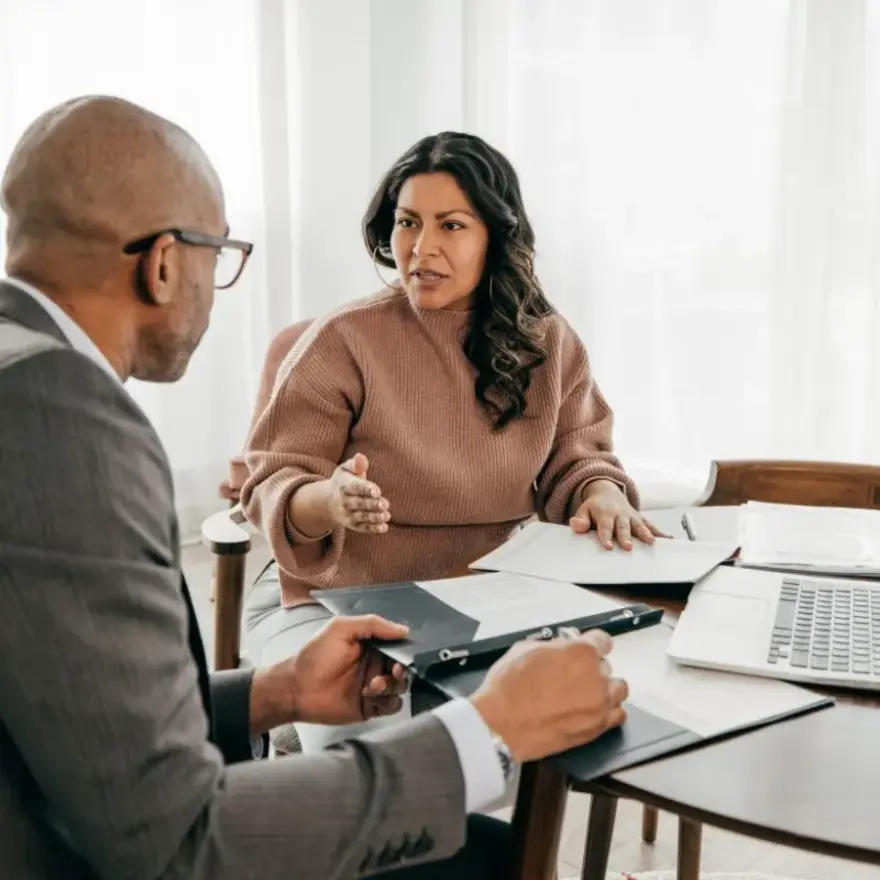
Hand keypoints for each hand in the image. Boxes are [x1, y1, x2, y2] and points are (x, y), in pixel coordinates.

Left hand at [250, 614, 410, 732]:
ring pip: (400, 687)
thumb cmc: (314, 656)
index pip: (397, 646)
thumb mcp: (341, 628)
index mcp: (370, 645)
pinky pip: (391, 706)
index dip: (405, 650)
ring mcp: (373, 687)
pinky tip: (371, 696)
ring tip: (373, 685)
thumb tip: (403, 629)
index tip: (403, 654)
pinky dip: (387, 702)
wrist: (296, 688)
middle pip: (403, 668)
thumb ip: (372, 624)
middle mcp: (374, 665)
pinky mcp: (370, 707)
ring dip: (392, 686)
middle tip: (393, 671)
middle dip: (402, 670)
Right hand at [327, 453, 391, 533]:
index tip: (377, 491)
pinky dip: (373, 529)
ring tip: (387, 515)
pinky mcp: (353, 525)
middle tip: (385, 504)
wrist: (327, 502)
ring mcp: (348, 515)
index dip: (366, 489)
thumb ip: (355, 464)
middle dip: (372, 504)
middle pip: (359, 504)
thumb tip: (361, 456)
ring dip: (374, 517)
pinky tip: (384, 527)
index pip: (355, 488)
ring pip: (362, 517)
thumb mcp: (345, 470)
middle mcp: (344, 502)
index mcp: (343, 486)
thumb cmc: (343, 481)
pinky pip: (363, 528)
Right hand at [469, 629, 627, 762]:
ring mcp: (599, 705)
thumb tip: (561, 648)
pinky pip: (617, 715)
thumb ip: (553, 647)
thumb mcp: (526, 649)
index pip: (603, 641)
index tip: (585, 647)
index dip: (591, 642)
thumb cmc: (508, 685)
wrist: (500, 725)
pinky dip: (608, 711)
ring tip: (585, 692)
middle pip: (606, 666)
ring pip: (618, 689)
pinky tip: (591, 710)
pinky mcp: (596, 729)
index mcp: (581, 652)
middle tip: (572, 674)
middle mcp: (596, 677)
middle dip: (590, 667)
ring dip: (604, 688)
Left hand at [570, 479, 665, 549]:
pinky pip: (651, 525)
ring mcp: (632, 517)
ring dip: (645, 533)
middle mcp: (620, 515)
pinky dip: (660, 532)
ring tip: (651, 542)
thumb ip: (580, 520)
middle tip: (628, 547)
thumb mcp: (584, 511)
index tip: (608, 546)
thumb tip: (575, 525)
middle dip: (626, 536)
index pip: (605, 527)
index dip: (606, 536)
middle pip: (623, 527)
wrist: (607, 492)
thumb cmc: (595, 507)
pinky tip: (669, 539)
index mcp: (604, 514)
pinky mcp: (640, 519)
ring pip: (639, 525)